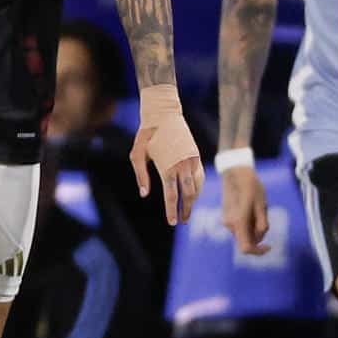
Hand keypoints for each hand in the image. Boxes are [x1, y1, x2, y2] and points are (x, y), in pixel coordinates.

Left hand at [131, 84, 204, 224]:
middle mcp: (182, 165)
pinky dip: (199, 188)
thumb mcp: (137, 154)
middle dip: (185, 210)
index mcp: (167, 167)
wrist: (163, 115)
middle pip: (188, 194)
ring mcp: (192, 160)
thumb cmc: (146, 135)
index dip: (172, 210)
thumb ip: (141, 175)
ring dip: (193, 201)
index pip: (171, 195)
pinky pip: (200, 176)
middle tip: (181, 221)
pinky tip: (194, 195)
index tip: (173, 222)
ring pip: (197, 186)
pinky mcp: (196, 155)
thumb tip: (144, 194)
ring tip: (187, 211)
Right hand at [220, 163, 270, 254]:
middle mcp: (230, 225)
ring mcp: (226, 221)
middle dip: (258, 235)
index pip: (246, 248)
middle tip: (265, 216)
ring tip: (258, 208)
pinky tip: (251, 208)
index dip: (258, 252)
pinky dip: (248, 223)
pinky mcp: (226, 216)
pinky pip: (239, 227)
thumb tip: (260, 240)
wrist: (234, 173)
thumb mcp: (262, 206)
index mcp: (239, 223)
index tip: (269, 246)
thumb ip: (262, 225)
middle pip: (246, 240)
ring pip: (243, 233)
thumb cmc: (251, 187)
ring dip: (253, 227)